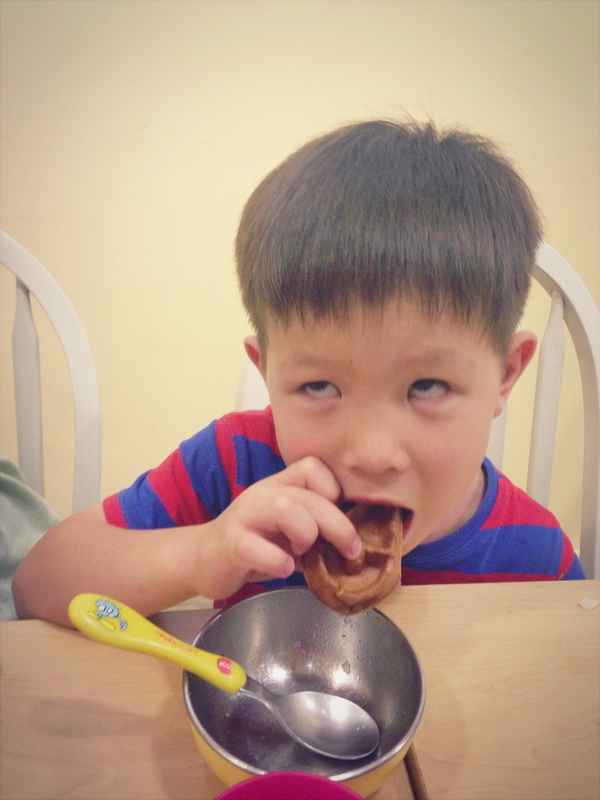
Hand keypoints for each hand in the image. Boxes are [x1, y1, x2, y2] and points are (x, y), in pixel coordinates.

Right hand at [191, 456, 360, 598]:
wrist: (202, 560)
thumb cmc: (254, 545)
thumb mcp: (288, 531)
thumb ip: (315, 528)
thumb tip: (356, 543)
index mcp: (279, 485)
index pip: (313, 467)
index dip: (333, 490)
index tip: (339, 518)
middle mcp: (262, 494)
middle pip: (308, 495)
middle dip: (338, 525)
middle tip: (351, 551)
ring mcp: (244, 516)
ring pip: (286, 509)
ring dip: (305, 536)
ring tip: (301, 554)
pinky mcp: (230, 543)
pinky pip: (257, 547)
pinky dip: (278, 562)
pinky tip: (283, 569)